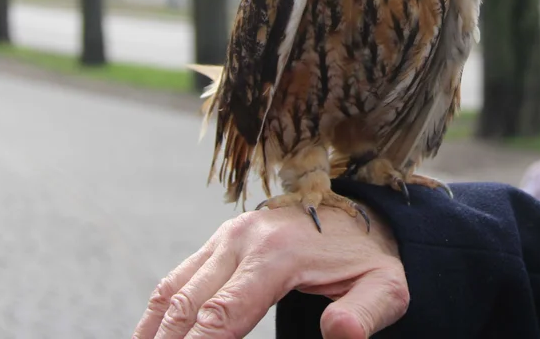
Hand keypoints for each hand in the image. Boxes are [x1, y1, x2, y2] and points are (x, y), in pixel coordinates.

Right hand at [132, 205, 407, 338]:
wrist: (362, 212)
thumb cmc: (371, 258)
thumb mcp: (385, 288)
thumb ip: (364, 315)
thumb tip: (338, 334)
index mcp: (276, 255)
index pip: (221, 317)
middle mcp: (242, 240)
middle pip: (188, 307)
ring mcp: (226, 237)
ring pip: (174, 292)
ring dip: (154, 333)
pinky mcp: (220, 241)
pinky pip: (178, 278)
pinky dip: (159, 312)